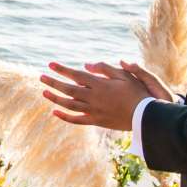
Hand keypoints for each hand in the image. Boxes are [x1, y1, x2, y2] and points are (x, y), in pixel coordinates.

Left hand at [40, 59, 171, 131]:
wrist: (145, 116)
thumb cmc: (137, 92)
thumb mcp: (124, 76)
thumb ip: (105, 69)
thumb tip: (86, 65)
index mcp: (100, 84)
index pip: (75, 75)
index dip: (62, 69)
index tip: (50, 64)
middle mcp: (93, 97)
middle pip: (68, 89)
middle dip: (53, 82)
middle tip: (41, 77)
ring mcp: (93, 111)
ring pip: (69, 104)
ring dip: (55, 98)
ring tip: (44, 92)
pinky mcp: (96, 121)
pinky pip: (76, 119)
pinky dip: (64, 116)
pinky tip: (55, 112)